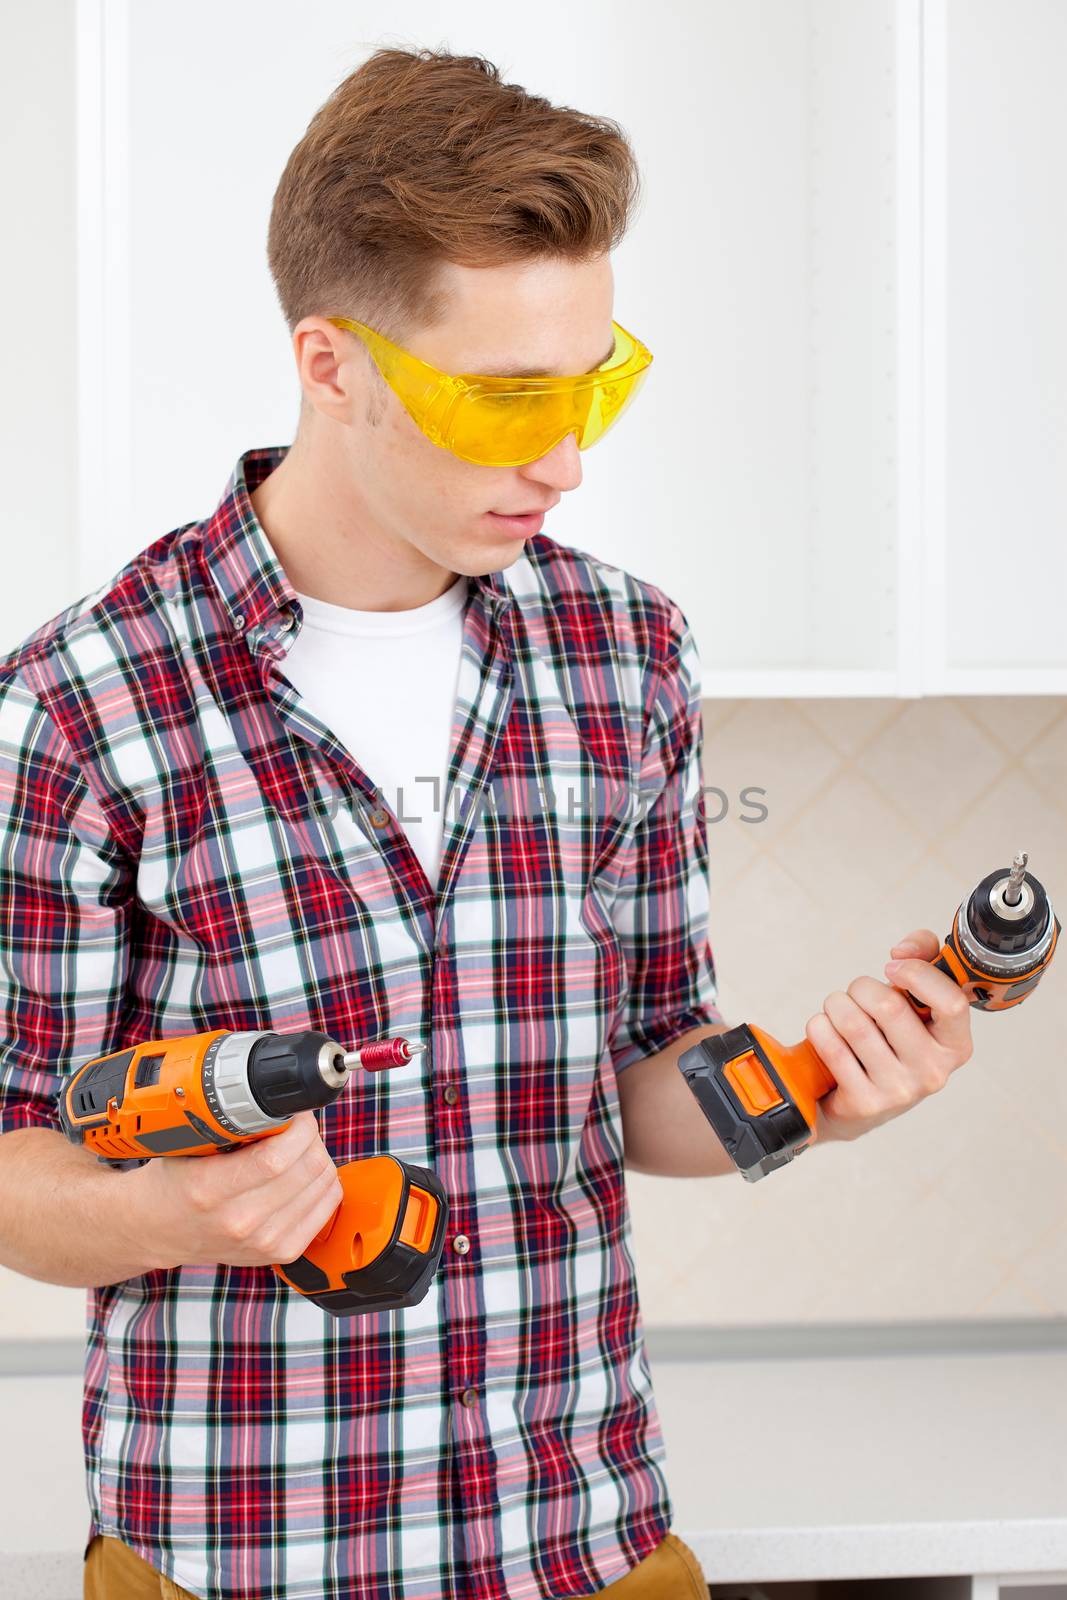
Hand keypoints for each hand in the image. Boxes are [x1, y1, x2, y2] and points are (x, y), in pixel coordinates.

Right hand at [134, 1110, 344, 1269]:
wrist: (158, 1230)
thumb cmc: (174, 1184)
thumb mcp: (190, 1146)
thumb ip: (233, 1129)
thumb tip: (281, 1108)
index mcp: (211, 1190)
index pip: (276, 1156)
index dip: (298, 1128)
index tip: (294, 1114)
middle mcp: (240, 1220)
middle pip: (308, 1168)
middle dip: (310, 1138)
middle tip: (297, 1128)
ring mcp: (264, 1241)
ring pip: (323, 1184)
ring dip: (318, 1158)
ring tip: (298, 1151)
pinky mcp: (282, 1252)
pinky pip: (327, 1207)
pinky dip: (324, 1184)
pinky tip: (305, 1174)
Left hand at [803, 928, 973, 1142]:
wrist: (862, 1103)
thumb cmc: (891, 1040)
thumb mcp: (917, 1000)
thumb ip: (924, 956)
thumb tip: (901, 951)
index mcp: (956, 1045)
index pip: (951, 1003)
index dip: (918, 974)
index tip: (892, 967)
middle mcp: (934, 1071)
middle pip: (889, 1007)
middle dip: (861, 987)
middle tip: (856, 992)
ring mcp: (900, 1090)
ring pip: (854, 1024)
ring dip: (836, 1005)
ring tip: (837, 1009)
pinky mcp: (865, 1102)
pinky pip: (832, 1048)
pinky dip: (819, 1027)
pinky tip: (824, 1029)